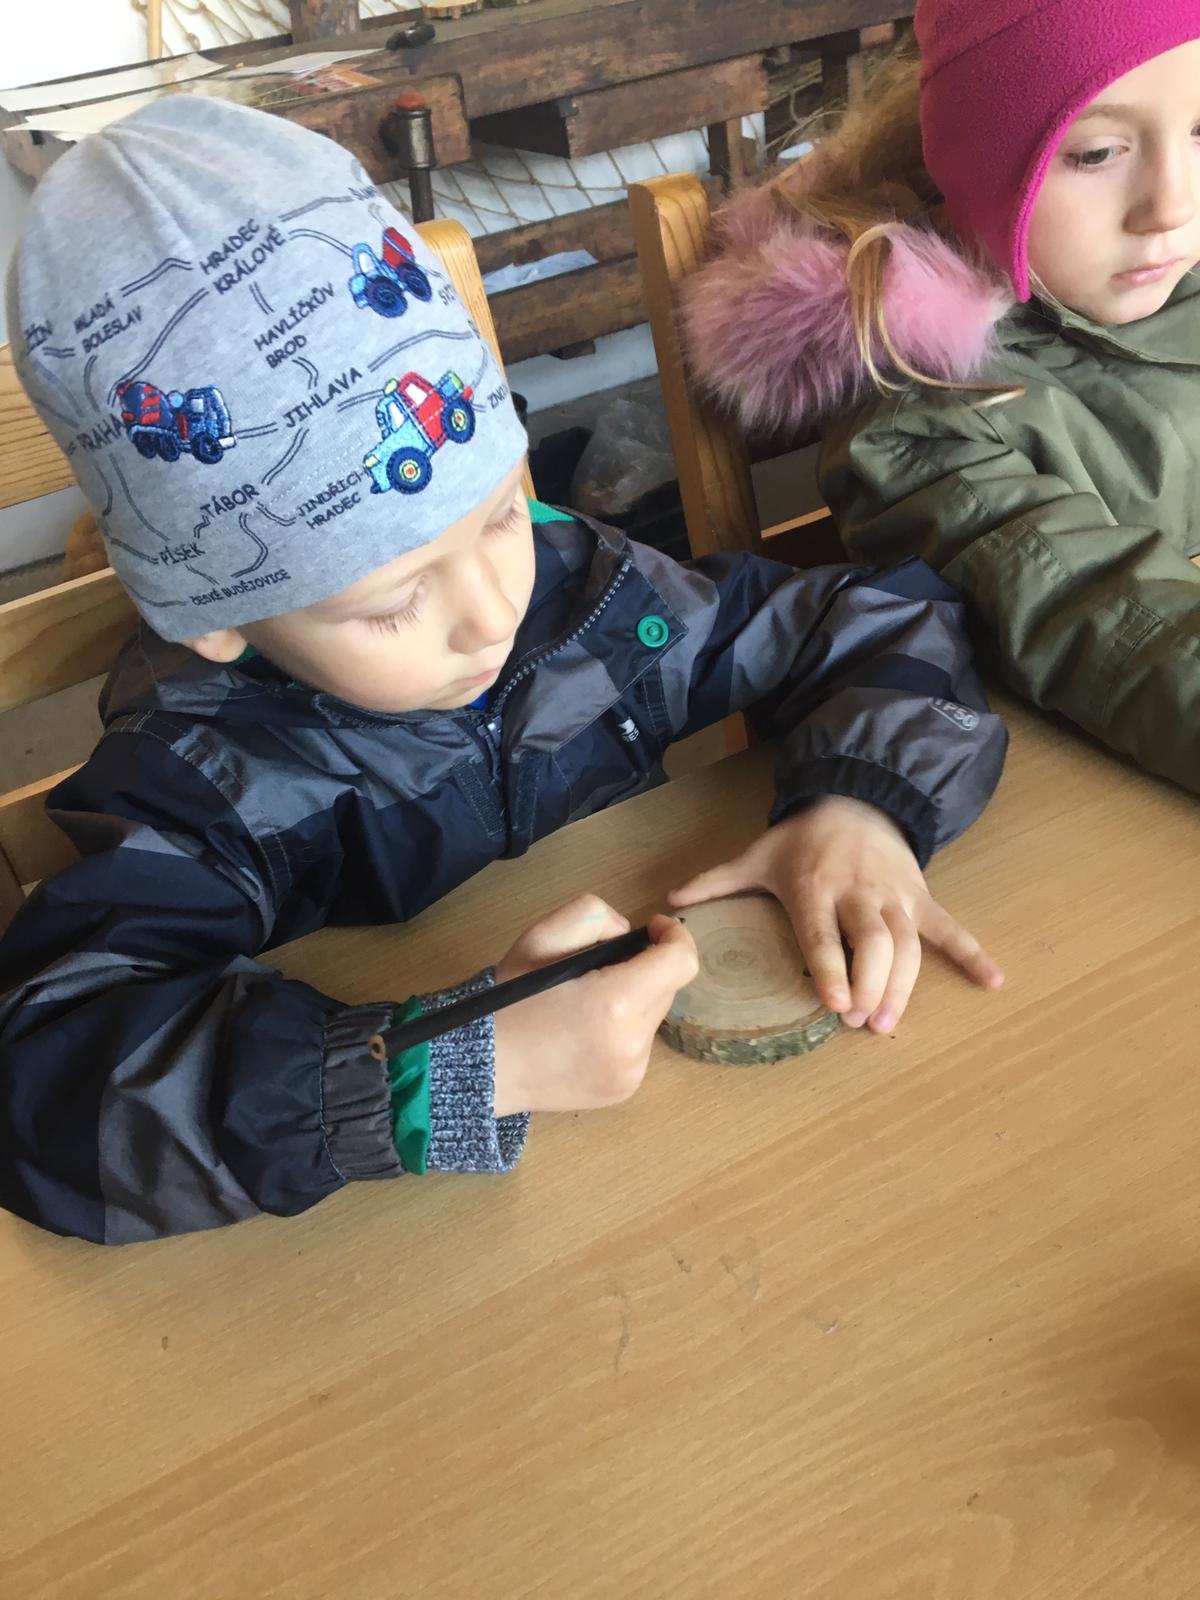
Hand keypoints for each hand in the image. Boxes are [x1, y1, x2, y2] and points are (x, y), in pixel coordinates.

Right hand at [493, 894, 699, 1116]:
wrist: (482, 1066)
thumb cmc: (507, 998)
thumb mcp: (541, 936)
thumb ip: (594, 916)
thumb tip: (630, 935)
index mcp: (615, 1003)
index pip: (682, 962)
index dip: (674, 936)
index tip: (652, 929)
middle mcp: (631, 1044)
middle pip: (668, 988)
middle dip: (645, 969)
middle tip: (600, 968)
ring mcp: (630, 1073)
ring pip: (653, 1017)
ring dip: (634, 1001)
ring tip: (587, 1003)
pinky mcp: (624, 1090)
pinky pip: (639, 1047)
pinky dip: (623, 1031)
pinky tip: (585, 1032)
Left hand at [668, 797, 1001, 1033]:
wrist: (855, 795)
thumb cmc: (801, 838)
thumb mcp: (756, 855)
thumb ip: (715, 882)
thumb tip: (666, 906)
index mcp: (815, 887)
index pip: (823, 934)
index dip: (832, 969)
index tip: (837, 1005)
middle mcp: (858, 893)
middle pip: (873, 944)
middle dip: (872, 985)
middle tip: (862, 1024)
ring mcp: (895, 896)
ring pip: (908, 944)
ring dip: (905, 984)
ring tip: (891, 1023)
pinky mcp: (920, 897)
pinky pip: (949, 927)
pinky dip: (972, 953)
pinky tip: (993, 981)